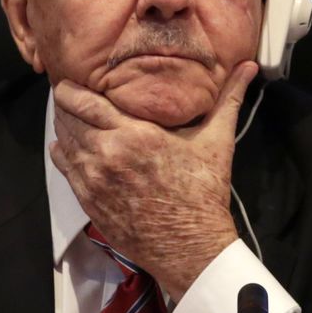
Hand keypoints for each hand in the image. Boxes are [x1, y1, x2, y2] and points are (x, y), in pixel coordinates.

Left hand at [50, 61, 257, 301]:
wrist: (191, 246)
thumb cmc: (203, 191)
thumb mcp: (217, 140)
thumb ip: (229, 98)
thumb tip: (249, 65)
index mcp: (134, 134)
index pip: (85, 103)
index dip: (70, 90)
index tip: (69, 81)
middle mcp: (107, 154)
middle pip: (69, 119)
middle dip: (65, 105)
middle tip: (67, 95)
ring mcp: (94, 180)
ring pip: (63, 143)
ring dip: (63, 127)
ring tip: (68, 117)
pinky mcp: (89, 201)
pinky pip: (64, 169)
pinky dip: (63, 153)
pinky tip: (67, 146)